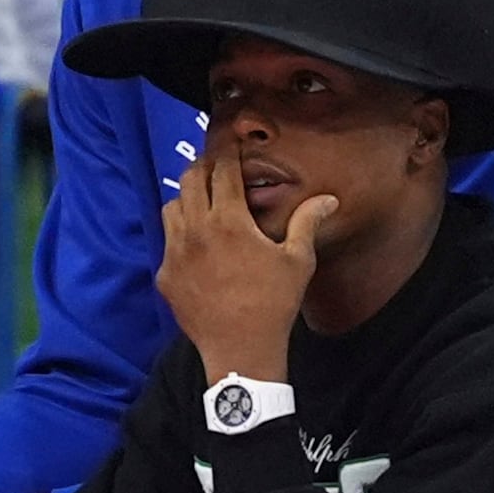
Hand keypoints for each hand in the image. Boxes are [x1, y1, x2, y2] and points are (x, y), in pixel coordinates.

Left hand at [157, 151, 337, 384]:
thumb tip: (328, 199)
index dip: (227, 152)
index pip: (223, 171)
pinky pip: (167, 242)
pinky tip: (197, 246)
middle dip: (204, 167)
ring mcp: (175, 253)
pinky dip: (180, 234)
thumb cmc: (274, 304)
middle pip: (190, 179)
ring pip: (172, 206)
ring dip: (187, 198)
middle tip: (216, 167)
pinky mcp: (165, 275)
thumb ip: (307, 222)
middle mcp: (196, 230)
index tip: (230, 141)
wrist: (241, 351)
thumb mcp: (297, 261)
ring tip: (204, 203)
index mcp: (229, 222)